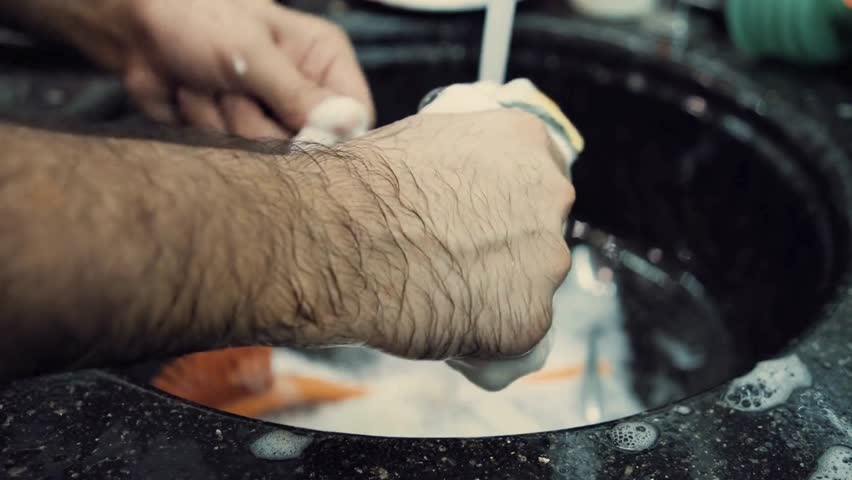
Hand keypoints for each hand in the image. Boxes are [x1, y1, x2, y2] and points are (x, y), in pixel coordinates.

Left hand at [122, 0, 372, 137]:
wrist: (132, 25)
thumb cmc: (196, 16)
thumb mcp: (252, 52)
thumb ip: (300, 95)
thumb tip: (347, 127)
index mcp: (323, 60)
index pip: (355, 117)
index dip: (329, 135)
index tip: (297, 133)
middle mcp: (303, 91)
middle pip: (308, 145)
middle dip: (259, 122)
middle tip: (231, 87)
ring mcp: (268, 115)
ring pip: (267, 155)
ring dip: (225, 122)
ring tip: (206, 84)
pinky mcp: (236, 133)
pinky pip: (235, 157)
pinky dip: (205, 129)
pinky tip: (191, 97)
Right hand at [286, 110, 573, 360]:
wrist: (337, 240)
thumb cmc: (360, 190)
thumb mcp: (416, 143)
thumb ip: (457, 161)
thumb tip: (448, 181)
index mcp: (522, 141)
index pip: (539, 172)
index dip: (508, 202)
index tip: (487, 218)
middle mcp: (548, 195)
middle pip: (539, 231)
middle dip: (507, 249)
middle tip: (457, 261)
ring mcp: (545, 259)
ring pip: (531, 286)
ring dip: (497, 295)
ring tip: (442, 297)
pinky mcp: (530, 318)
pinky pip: (516, 337)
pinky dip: (486, 340)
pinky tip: (444, 327)